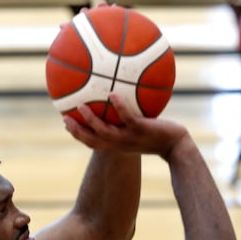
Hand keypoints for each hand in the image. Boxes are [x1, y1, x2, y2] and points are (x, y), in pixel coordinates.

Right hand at [63, 93, 187, 157]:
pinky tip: (112, 94)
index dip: (78, 135)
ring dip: (91, 120)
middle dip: (77, 131)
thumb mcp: (140, 129)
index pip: (92, 142)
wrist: (176, 145)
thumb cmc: (159, 136)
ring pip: (105, 131)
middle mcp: (120, 144)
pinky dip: (119, 107)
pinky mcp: (142, 130)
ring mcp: (130, 137)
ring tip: (80, 106)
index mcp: (117, 144)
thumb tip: (121, 97)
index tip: (66, 123)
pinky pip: (127, 118)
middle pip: (92, 141)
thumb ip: (129, 118)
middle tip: (64, 118)